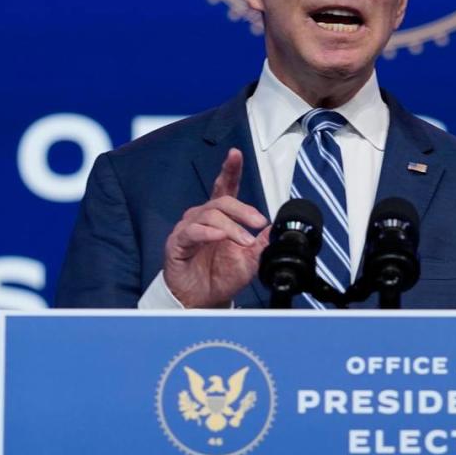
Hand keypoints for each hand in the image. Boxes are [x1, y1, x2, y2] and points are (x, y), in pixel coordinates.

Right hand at [163, 148, 269, 306]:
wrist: (203, 300)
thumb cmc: (221, 276)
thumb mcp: (250, 260)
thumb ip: (262, 243)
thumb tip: (277, 227)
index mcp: (220, 217)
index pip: (225, 187)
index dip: (230, 169)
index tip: (235, 154)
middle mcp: (203, 217)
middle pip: (222, 201)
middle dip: (243, 210)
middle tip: (259, 222)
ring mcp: (189, 229)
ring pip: (210, 215)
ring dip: (231, 227)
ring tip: (244, 241)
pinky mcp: (178, 243)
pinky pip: (192, 232)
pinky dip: (208, 232)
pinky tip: (219, 237)